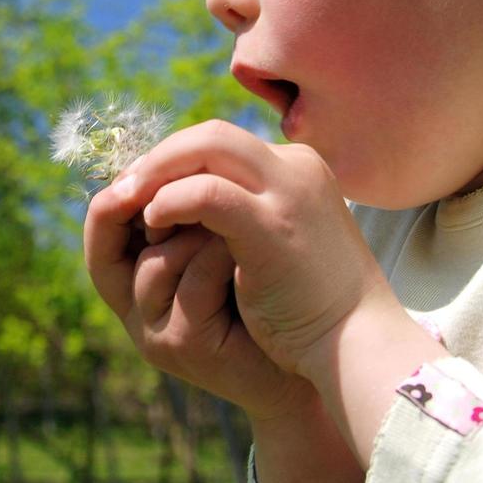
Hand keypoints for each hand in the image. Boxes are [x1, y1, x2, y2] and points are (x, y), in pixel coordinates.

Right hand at [85, 160, 313, 421]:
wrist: (312, 357)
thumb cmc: (274, 291)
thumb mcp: (229, 237)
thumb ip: (201, 205)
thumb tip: (184, 148)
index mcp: (139, 275)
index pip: (101, 228)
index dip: (115, 196)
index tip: (150, 166)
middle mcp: (139, 307)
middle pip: (105, 251)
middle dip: (148, 208)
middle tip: (180, 185)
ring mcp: (158, 331)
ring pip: (155, 263)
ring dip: (198, 232)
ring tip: (233, 227)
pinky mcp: (187, 349)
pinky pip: (190, 287)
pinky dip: (219, 260)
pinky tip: (246, 254)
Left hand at [112, 120, 387, 382]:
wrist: (358, 348)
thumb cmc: (312, 310)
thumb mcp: (277, 248)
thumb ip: (241, 218)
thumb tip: (183, 210)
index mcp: (300, 170)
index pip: (223, 141)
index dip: (175, 159)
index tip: (143, 188)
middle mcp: (297, 168)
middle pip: (211, 134)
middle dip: (159, 158)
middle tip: (124, 189)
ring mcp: (289, 192)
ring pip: (207, 147)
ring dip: (158, 174)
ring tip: (131, 206)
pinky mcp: (274, 225)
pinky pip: (208, 193)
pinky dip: (172, 201)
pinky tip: (154, 224)